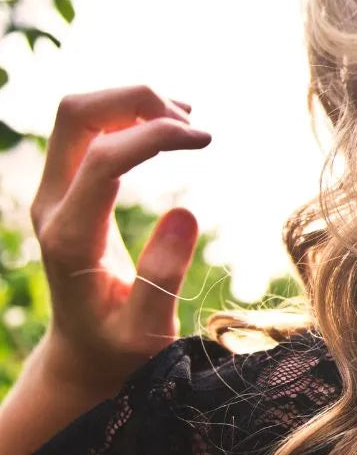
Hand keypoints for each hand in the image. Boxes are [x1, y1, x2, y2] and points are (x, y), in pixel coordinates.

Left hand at [29, 85, 211, 396]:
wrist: (84, 353)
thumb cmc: (121, 349)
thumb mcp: (148, 331)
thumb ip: (162, 276)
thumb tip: (185, 212)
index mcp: (71, 238)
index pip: (103, 158)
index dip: (155, 135)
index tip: (205, 140)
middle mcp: (52, 206)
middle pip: (76, 116)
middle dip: (136, 100)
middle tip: (193, 123)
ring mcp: (54, 194)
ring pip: (79, 114)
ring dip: (132, 103)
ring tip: (188, 124)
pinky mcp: (67, 189)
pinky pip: (89, 129)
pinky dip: (128, 114)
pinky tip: (169, 127)